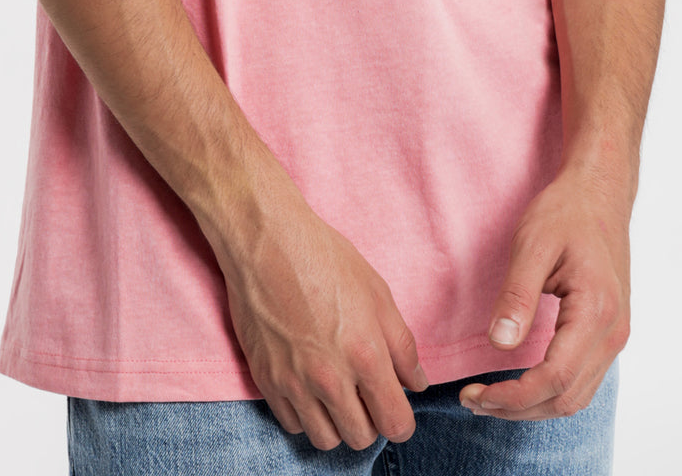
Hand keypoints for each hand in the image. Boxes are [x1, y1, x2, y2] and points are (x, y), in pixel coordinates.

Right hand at [213, 187, 428, 450]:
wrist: (267, 241)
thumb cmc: (325, 257)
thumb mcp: (377, 293)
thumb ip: (402, 346)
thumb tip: (416, 384)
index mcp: (365, 355)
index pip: (394, 424)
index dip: (401, 420)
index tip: (396, 406)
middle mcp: (329, 378)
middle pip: (361, 438)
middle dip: (370, 421)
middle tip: (366, 394)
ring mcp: (293, 382)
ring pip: (325, 440)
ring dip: (337, 424)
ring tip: (338, 393)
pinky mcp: (265, 379)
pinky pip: (292, 425)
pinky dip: (305, 415)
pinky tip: (310, 386)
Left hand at [459, 165, 631, 420]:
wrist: (600, 193)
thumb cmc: (566, 212)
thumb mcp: (532, 243)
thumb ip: (518, 295)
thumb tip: (501, 344)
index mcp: (595, 310)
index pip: (555, 378)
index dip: (512, 396)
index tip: (473, 394)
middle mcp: (613, 332)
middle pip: (565, 398)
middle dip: (517, 408)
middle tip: (471, 399)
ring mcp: (615, 336)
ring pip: (575, 397)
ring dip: (532, 406)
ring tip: (488, 398)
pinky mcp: (608, 333)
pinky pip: (581, 380)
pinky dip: (548, 392)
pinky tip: (518, 384)